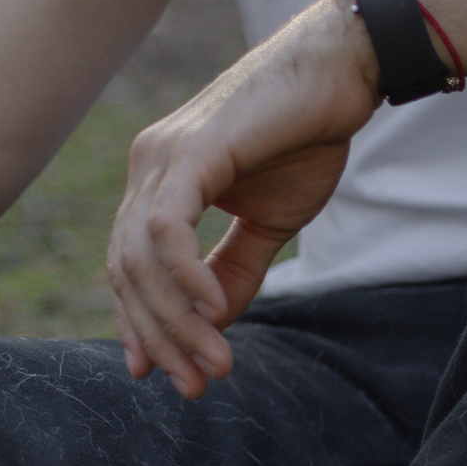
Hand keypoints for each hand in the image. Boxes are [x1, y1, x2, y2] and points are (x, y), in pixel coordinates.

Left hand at [106, 0, 381, 397]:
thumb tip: (215, 321)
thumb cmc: (308, 136)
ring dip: (177, 321)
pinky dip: (186, 276)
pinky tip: (216, 313)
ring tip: (216, 363)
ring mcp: (163, 158)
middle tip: (194, 387)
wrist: (339, 78)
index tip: (168, 376)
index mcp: (159, 183)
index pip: (130, 267)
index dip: (144, 326)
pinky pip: (168, 228)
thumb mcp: (271, 220)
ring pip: (143, 258)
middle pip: (127, 271)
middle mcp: (147, 167)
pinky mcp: (191, 153)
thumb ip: (238, 267)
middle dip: (158, 337)